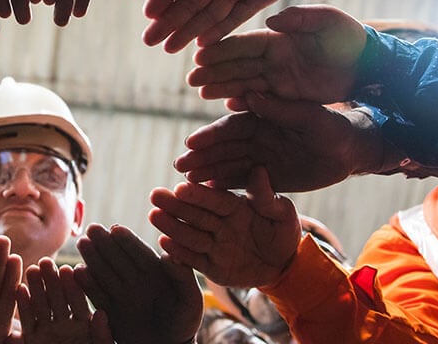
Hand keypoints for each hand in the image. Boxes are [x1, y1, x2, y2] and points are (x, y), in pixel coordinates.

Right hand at [16, 258, 113, 343]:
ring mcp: (48, 334)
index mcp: (85, 328)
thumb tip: (102, 314)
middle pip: (59, 300)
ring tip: (29, 270)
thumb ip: (102, 337)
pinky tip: (18, 291)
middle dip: (51, 281)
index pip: (79, 303)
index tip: (68, 270)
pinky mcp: (32, 341)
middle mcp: (66, 328)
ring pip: (42, 307)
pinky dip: (23, 308)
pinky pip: (28, 323)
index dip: (74, 287)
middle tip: (45, 263)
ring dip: (35, 289)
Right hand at [74, 224, 200, 343]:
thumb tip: (169, 255)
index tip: (116, 229)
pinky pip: (97, 295)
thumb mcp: (190, 299)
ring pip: (105, 272)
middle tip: (92, 229)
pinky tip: (78, 272)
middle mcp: (136, 281)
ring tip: (82, 243)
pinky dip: (87, 285)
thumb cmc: (184, 323)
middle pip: (118, 258)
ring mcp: (122, 295)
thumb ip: (182, 276)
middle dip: (105, 243)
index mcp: (156, 273)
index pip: (140, 253)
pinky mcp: (110, 312)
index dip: (128, 241)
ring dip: (93, 258)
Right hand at [149, 167, 300, 286]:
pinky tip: (164, 242)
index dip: (198, 194)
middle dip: (175, 206)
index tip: (181, 186)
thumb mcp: (282, 213)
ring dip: (171, 225)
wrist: (284, 267)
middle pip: (195, 214)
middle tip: (155, 195)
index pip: (214, 199)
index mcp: (234, 206)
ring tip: (153, 216)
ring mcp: (214, 246)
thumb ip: (266, 196)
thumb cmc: (283, 234)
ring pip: (190, 234)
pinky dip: (179, 253)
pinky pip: (194, 260)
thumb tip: (259, 169)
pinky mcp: (211, 267)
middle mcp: (219, 224)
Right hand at [174, 95, 385, 191]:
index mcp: (262, 116)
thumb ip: (279, 109)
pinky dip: (224, 187)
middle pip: (223, 147)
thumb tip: (248, 95)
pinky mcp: (266, 178)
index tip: (191, 142)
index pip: (231, 126)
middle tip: (180, 166)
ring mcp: (259, 157)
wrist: (352, 152)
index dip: (211, 135)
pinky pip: (241, 182)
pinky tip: (207, 192)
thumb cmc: (334, 128)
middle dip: (201, 157)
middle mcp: (256, 137)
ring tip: (187, 182)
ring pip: (227, 165)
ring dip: (207, 172)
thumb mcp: (309, 117)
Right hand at [187, 5, 365, 102]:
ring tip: (200, 92)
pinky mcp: (288, 97)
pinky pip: (261, 100)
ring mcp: (279, 79)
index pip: (243, 45)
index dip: (222, 50)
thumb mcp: (327, 20)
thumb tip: (270, 21)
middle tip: (191, 79)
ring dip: (222, 87)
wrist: (368, 65)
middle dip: (213, 71)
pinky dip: (244, 102)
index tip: (200, 55)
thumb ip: (300, 18)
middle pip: (237, 66)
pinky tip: (228, 105)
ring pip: (244, 83)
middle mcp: (274, 59)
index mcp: (278, 39)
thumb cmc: (348, 37)